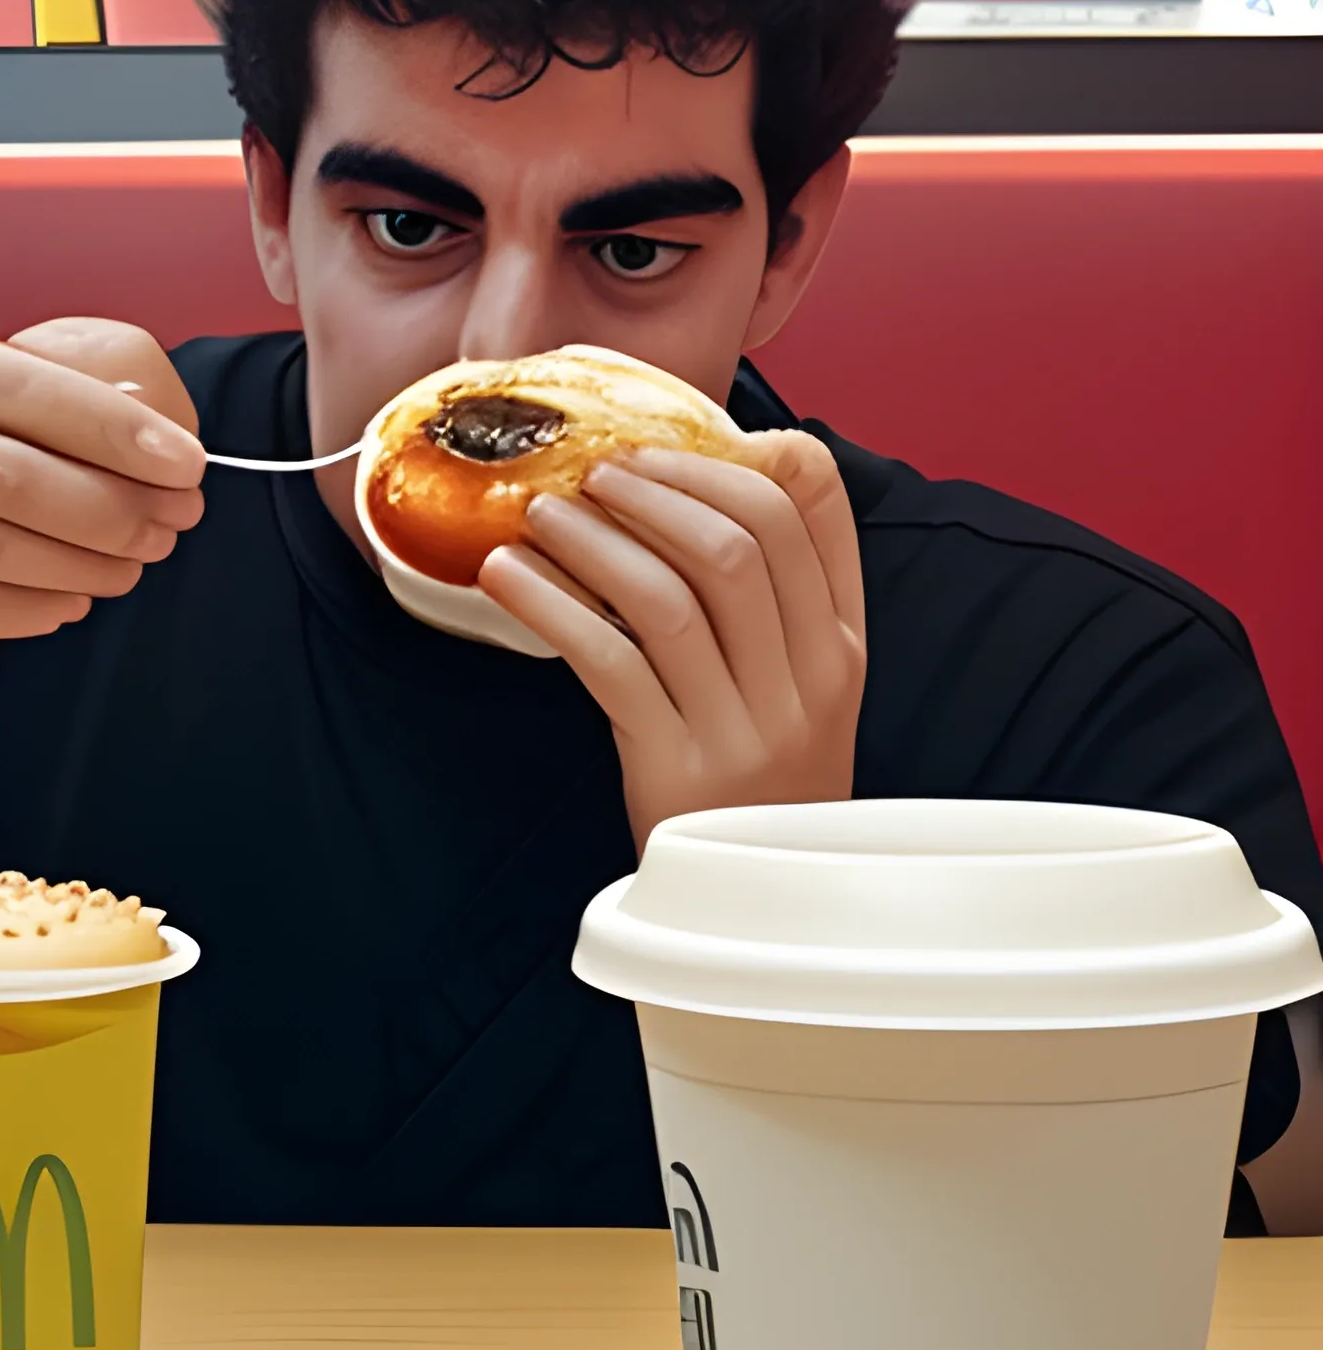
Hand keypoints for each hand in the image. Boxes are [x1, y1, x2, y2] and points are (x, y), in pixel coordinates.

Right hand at [0, 314, 205, 723]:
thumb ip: (24, 416)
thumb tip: (153, 413)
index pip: (23, 384)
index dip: (118, 425)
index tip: (189, 462)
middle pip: (14, 469)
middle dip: (115, 503)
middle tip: (174, 527)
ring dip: (85, 562)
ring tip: (132, 569)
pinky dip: (32, 606)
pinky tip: (69, 603)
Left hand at [477, 431, 865, 854]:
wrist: (758, 905)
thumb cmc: (760, 778)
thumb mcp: (797, 686)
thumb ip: (770, 597)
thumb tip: (698, 479)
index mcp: (842, 645)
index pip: (809, 513)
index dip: (730, 459)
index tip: (663, 444)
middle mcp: (807, 681)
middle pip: (738, 541)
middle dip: (655, 489)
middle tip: (594, 473)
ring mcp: (745, 728)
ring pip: (671, 596)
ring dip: (596, 540)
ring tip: (543, 515)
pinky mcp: (675, 767)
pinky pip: (609, 661)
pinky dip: (552, 606)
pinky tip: (507, 578)